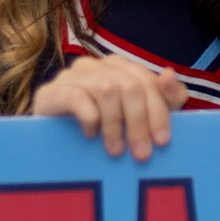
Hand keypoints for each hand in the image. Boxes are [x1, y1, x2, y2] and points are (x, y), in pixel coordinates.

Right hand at [31, 54, 187, 160]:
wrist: (54, 145)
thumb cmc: (104, 131)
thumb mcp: (141, 118)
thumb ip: (165, 98)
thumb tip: (169, 73)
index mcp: (118, 67)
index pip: (146, 81)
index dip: (158, 111)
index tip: (162, 141)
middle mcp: (95, 66)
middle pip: (128, 85)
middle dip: (139, 122)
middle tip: (141, 154)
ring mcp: (71, 76)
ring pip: (106, 89)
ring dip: (115, 124)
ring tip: (116, 150)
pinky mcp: (50, 92)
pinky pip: (76, 97)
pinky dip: (90, 118)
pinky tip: (91, 136)